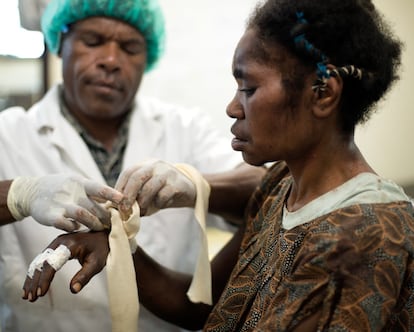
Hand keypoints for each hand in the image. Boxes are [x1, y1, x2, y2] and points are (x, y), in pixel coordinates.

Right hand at [7, 174, 123, 230]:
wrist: (32, 191)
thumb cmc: (62, 188)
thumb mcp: (77, 183)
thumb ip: (94, 191)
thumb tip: (117, 198)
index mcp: (80, 182)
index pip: (99, 188)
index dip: (112, 194)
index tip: (123, 200)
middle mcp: (71, 192)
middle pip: (94, 206)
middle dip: (106, 217)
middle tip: (114, 223)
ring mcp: (60, 204)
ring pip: (82, 215)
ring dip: (93, 223)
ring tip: (99, 227)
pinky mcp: (50, 216)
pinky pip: (66, 224)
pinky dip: (74, 227)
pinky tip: (77, 228)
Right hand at [22, 231, 108, 301]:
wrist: (103, 235)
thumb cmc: (101, 248)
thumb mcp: (97, 263)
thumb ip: (85, 276)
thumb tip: (73, 290)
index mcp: (70, 245)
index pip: (52, 263)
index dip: (45, 279)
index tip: (41, 293)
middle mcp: (60, 242)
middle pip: (41, 262)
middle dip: (34, 281)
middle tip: (31, 298)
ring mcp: (56, 243)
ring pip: (39, 261)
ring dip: (32, 278)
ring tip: (28, 296)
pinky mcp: (56, 246)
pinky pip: (42, 259)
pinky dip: (36, 272)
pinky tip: (32, 285)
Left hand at [116, 160, 195, 215]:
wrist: (190, 189)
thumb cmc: (164, 191)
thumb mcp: (148, 189)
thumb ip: (135, 194)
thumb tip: (118, 208)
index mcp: (146, 165)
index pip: (128, 172)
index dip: (120, 187)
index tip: (116, 203)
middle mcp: (156, 165)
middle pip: (137, 177)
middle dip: (128, 195)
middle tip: (125, 210)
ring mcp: (168, 173)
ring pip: (150, 187)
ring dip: (143, 202)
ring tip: (142, 212)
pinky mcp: (178, 183)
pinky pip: (164, 195)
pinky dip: (159, 203)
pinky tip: (160, 206)